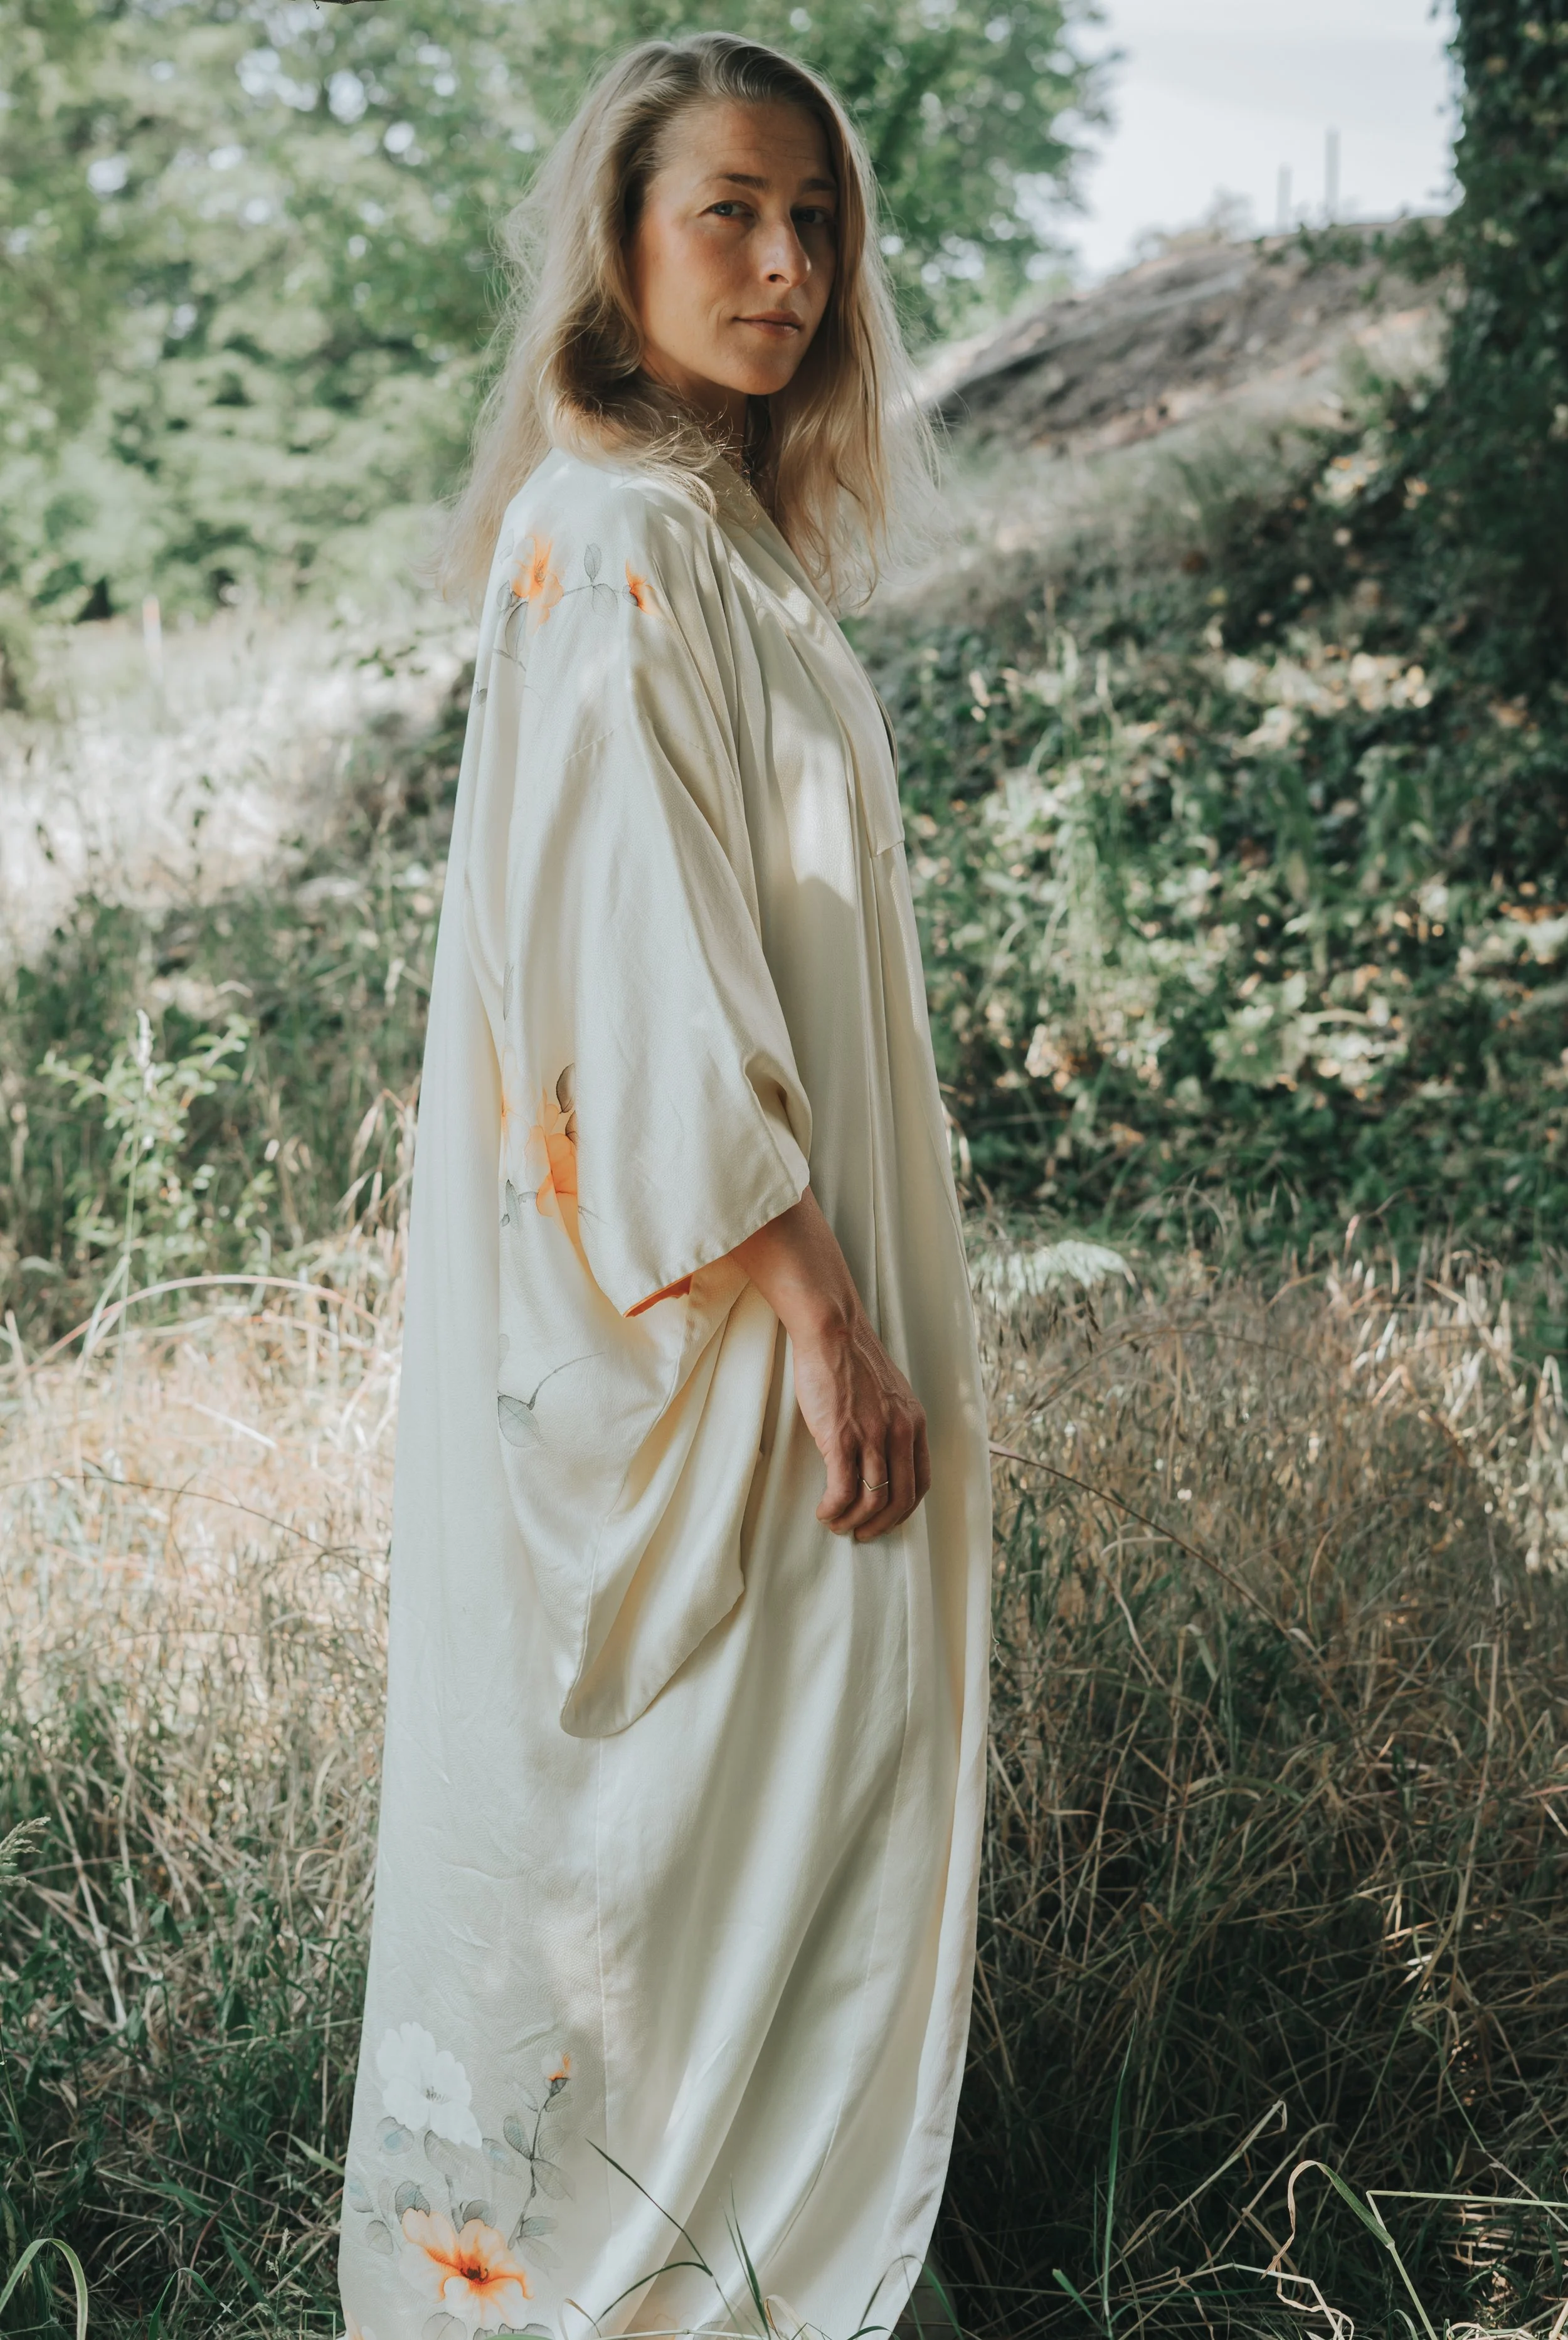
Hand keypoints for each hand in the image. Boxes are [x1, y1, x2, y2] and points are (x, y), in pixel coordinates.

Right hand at [728, 1188, 930, 1542]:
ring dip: (853, 1521)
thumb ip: (891, 1422)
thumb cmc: (852, 1358)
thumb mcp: (889, 1393)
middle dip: (881, 1525)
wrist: (832, 1330)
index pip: (921, 1481)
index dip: (904, 1509)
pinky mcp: (841, 1438)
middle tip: (861, 1534)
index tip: (886, 1518)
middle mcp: (900, 1433)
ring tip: (837, 1524)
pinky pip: (842, 1490)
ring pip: (872, 1500)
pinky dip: (833, 1510)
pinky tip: (823, 1512)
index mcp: (914, 1423)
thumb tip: (879, 1454)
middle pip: (901, 1500)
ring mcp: (872, 1436)